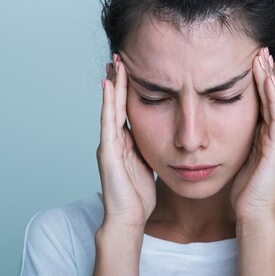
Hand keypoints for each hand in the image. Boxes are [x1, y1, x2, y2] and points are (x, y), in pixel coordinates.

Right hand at [96, 54, 155, 229]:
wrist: (128, 219)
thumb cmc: (138, 197)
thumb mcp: (149, 165)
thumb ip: (151, 149)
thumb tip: (166, 136)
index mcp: (125, 143)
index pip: (127, 109)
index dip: (128, 89)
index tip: (131, 68)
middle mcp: (114, 140)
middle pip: (116, 103)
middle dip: (118, 80)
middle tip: (120, 56)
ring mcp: (109, 144)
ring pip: (111, 107)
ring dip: (113, 84)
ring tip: (114, 62)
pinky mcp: (108, 151)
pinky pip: (108, 121)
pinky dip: (108, 102)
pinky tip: (108, 84)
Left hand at [230, 47, 274, 222]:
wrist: (250, 214)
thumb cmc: (240, 190)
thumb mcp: (231, 156)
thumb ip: (227, 139)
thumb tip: (209, 126)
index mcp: (260, 135)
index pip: (259, 100)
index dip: (256, 79)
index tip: (248, 58)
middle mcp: (272, 134)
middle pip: (269, 96)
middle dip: (264, 72)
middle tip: (259, 48)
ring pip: (274, 101)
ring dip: (269, 78)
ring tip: (264, 57)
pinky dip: (271, 98)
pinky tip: (266, 81)